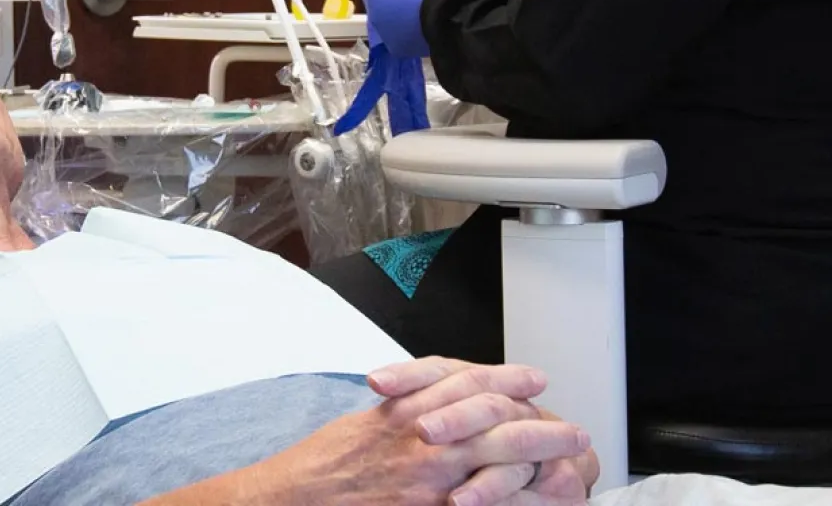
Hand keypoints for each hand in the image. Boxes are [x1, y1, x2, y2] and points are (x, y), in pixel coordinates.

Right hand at [238, 360, 587, 505]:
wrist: (301, 496)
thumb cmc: (327, 462)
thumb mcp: (368, 421)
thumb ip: (407, 409)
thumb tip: (441, 405)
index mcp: (407, 410)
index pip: (470, 383)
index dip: (507, 379)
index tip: (532, 379)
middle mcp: (424, 440)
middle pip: (498, 420)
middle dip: (541, 425)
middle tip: (573, 431)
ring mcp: (432, 480)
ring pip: (503, 460)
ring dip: (544, 461)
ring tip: (571, 466)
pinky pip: (490, 501)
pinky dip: (519, 499)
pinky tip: (542, 498)